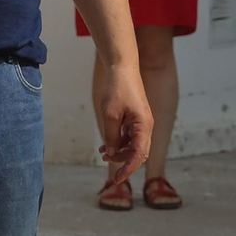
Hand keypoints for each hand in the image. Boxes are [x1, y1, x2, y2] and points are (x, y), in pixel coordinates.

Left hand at [96, 63, 151, 185]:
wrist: (121, 69)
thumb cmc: (117, 89)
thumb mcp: (110, 114)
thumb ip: (111, 135)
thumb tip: (111, 152)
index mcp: (144, 126)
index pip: (138, 154)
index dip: (128, 168)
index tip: (118, 179)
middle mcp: (146, 127)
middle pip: (137, 152)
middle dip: (123, 160)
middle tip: (106, 164)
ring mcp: (141, 123)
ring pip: (133, 145)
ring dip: (119, 151)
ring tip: (102, 153)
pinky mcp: (135, 119)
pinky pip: (129, 136)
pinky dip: (118, 142)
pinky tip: (105, 146)